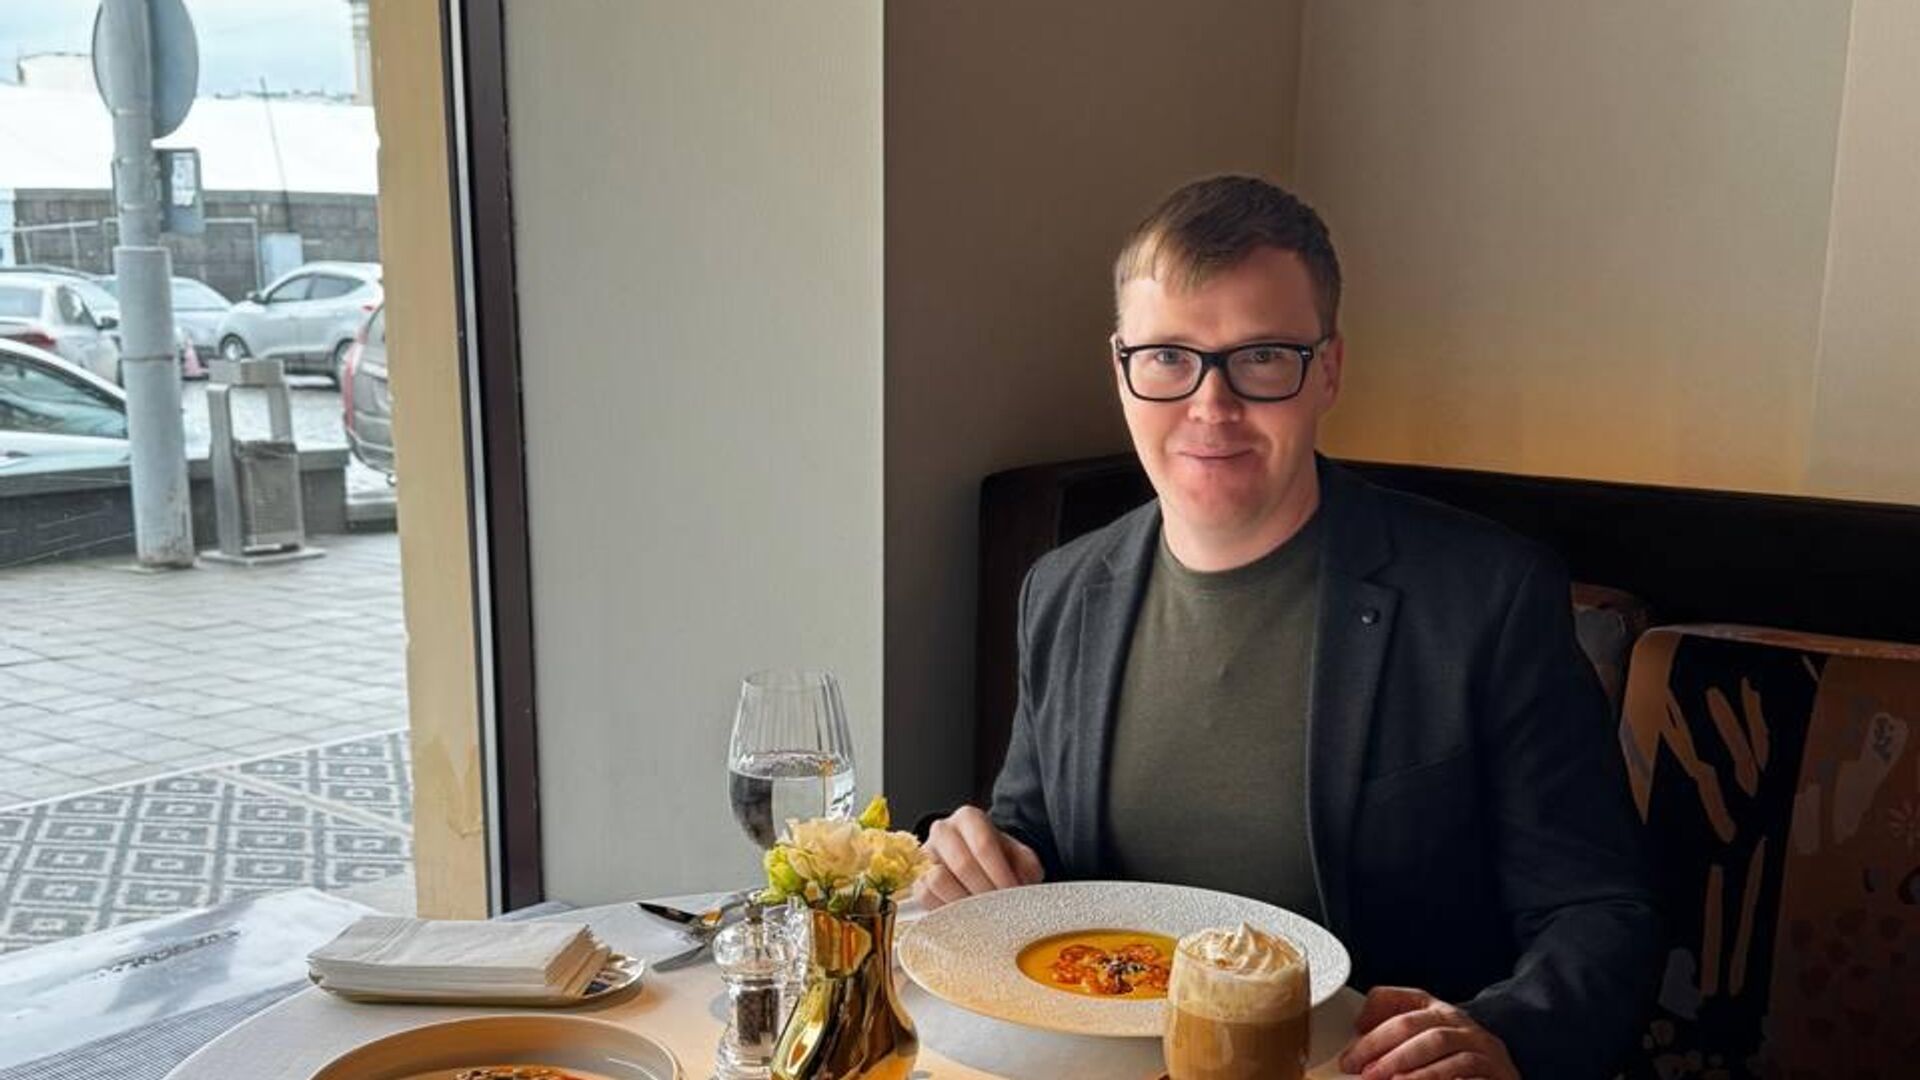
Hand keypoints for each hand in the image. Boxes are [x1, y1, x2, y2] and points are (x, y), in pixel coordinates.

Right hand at [911, 805, 1044, 908]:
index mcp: (970, 818)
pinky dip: (945, 907)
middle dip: (985, 891)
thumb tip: (1020, 887)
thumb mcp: (1022, 858)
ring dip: (964, 902)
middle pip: (961, 864)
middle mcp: (943, 830)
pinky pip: (925, 896)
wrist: (983, 866)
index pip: (983, 844)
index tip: (1013, 893)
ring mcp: (927, 855)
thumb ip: (1025, 868)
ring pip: (938, 880)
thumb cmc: (1002, 860)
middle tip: (1000, 908)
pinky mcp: (917, 879)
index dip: (1000, 873)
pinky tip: (963, 912)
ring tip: (983, 911)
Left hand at [1339, 986, 1518, 1079]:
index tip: (1351, 1058)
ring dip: (1421, 1075)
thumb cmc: (1449, 1050)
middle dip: (1395, 1057)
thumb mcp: (1421, 1027)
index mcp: (1441, 1012)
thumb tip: (1359, 1026)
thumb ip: (1390, 1016)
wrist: (1498, 1068)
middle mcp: (1466, 1030)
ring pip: (1455, 1060)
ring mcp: (1486, 1054)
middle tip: (1368, 1074)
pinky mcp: (1500, 1077)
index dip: (1375, 1038)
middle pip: (1430, 1037)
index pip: (1406, 1017)